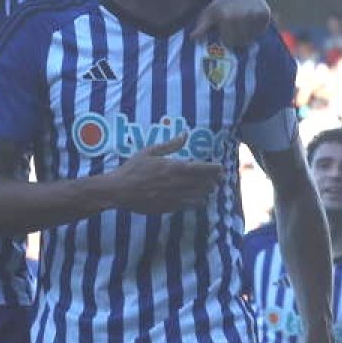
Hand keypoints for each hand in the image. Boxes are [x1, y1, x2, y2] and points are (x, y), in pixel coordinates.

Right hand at [107, 134, 222, 213]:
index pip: (204, 169)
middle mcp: (178, 184)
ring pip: (201, 196)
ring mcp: (175, 197)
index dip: (215, 169)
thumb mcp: (150, 151)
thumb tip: (185, 134)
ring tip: (210, 187)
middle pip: (206, 184)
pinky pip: (190, 206)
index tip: (221, 167)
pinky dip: (197, 202)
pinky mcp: (170, 207)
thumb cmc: (133, 169)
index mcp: (175, 168)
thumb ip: (170, 145)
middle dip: (215, 180)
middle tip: (219, 177)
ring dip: (207, 191)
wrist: (120, 191)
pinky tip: (198, 198)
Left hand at [192, 0, 269, 47]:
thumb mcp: (207, 13)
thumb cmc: (218, 4)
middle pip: (242, 41)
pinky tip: (250, 20)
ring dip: (247, 33)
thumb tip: (193, 37)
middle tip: (233, 26)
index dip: (227, 37)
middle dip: (237, 37)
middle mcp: (243, 14)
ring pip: (252, 37)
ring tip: (241, 23)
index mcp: (228, 16)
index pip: (231, 42)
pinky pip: (261, 30)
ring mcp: (255, 13)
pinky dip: (256, 28)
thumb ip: (201, 26)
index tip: (224, 29)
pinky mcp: (265, 13)